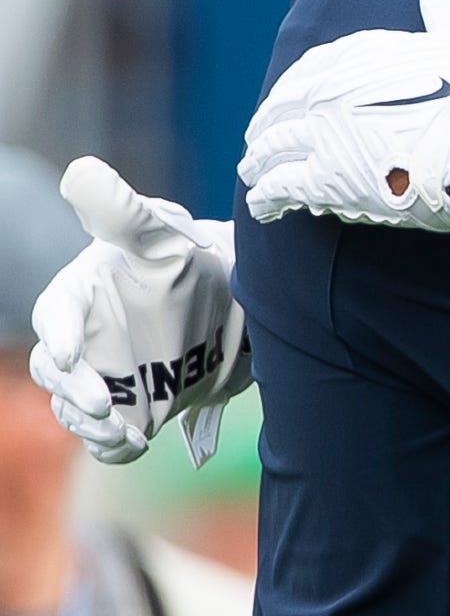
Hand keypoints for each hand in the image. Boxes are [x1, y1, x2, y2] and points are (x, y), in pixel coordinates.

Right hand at [29, 159, 249, 466]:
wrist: (229, 303)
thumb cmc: (186, 258)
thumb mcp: (160, 233)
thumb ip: (123, 211)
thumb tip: (82, 171)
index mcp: (81, 294)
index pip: (54, 314)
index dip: (58, 333)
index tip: (69, 352)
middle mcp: (84, 340)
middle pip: (55, 372)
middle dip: (73, 389)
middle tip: (104, 402)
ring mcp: (103, 376)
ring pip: (75, 409)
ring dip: (90, 423)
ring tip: (124, 430)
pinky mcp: (128, 407)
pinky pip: (107, 436)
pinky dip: (115, 444)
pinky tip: (137, 441)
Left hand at [239, 0, 449, 303]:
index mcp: (356, 55)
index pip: (314, 68)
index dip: (302, 87)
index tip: (296, 101)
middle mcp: (328, 90)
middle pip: (284, 108)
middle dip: (270, 125)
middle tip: (262, 141)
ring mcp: (321, 134)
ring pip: (273, 148)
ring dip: (260, 161)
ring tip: (254, 174)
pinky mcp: (323, 179)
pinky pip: (279, 188)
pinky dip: (265, 198)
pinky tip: (263, 207)